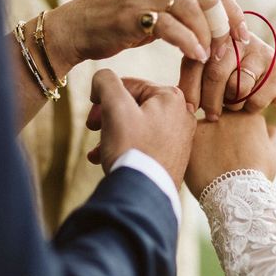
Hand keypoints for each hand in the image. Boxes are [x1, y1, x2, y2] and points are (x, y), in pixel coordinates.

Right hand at [50, 0, 249, 69]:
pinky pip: (171, 26)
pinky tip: (196, 56)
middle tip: (232, 48)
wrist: (78, 29)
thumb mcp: (153, 13)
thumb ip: (179, 15)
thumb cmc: (117, 26)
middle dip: (226, 23)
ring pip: (193, 8)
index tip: (243, 35)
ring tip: (211, 56)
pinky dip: (188, 42)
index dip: (233, 10)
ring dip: (208, 35)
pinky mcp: (134, 14)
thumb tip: (211, 31)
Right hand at [86, 70, 196, 188]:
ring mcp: (180, 137)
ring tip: (98, 149)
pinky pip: (145, 143)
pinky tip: (107, 159)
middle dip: (108, 117)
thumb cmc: (132, 149)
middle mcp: (182, 115)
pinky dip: (125, 147)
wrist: (145, 196)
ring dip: (112, 133)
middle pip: (134, 106)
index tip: (92, 116)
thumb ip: (106, 82)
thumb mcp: (114, 107)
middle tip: (93, 129)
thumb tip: (102, 78)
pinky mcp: (174, 157)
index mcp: (172, 97)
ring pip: (137, 126)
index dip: (104, 97)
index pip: (129, 85)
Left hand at [179, 33, 275, 119]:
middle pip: (216, 73)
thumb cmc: (235, 78)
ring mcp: (261, 52)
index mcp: (215, 36)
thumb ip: (194, 74)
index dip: (190, 87)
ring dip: (233, 104)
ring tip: (235, 103)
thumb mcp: (212, 71)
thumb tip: (173, 97)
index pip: (196, 61)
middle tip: (210, 116)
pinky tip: (253, 103)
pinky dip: (250, 108)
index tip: (188, 108)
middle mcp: (238, 38)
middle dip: (210, 100)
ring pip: (238, 88)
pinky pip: (256, 99)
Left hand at [185, 111, 275, 198]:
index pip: (239, 114)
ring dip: (204, 140)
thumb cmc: (258, 177)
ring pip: (203, 126)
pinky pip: (188, 137)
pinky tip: (198, 165)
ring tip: (209, 162)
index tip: (236, 148)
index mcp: (250, 115)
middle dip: (219, 133)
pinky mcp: (191, 135)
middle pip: (220, 117)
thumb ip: (273, 135)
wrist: (236, 195)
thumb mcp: (275, 155)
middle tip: (221, 156)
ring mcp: (209, 123)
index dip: (237, 132)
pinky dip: (192, 149)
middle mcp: (228, 114)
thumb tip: (268, 127)